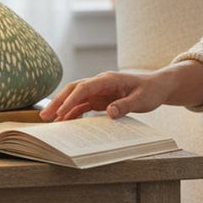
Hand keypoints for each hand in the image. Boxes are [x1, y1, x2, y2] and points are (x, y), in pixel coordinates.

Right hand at [40, 71, 171, 121]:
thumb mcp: (142, 100)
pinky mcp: (99, 99)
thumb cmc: (151, 91)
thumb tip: (109, 112)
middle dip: (58, 102)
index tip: (60, 113)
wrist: (157, 86)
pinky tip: (64, 122)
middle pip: (73, 89)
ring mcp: (98, 91)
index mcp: (108, 80)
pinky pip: (82, 105)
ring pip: (75, 97)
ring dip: (62, 108)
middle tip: (44, 116)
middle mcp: (100, 83)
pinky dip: (72, 113)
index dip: (71, 99)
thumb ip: (125, 105)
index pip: (84, 88)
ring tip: (49, 121)